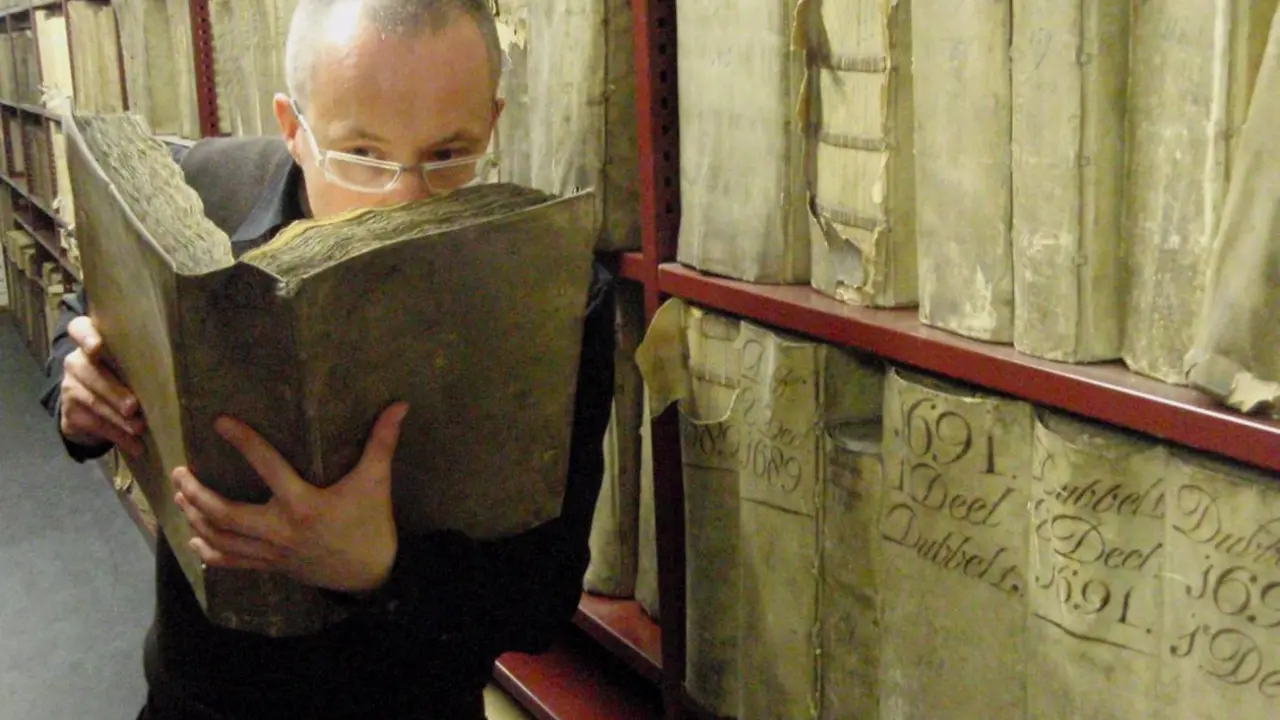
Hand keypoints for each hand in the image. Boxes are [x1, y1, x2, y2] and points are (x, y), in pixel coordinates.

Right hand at [59, 316, 144, 456]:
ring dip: (118, 418)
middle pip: (90, 372)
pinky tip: (135, 445)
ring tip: (139, 429)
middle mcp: (75, 361)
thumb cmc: (123, 376)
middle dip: (113, 391)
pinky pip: (94, 424)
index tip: (97, 347)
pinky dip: (117, 435)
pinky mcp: (70, 412)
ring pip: (93, 401)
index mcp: (90, 341)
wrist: (90, 406)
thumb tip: (182, 375)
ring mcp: (69, 386)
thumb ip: (143, 361)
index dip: (85, 336)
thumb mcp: (130, 365)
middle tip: (133, 407)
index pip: (79, 329)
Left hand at [171, 402, 409, 593]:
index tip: (220, 422)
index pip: (267, 466)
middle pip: (224, 512)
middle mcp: (280, 530)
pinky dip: (208, 552)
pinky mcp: (271, 567)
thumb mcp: (376, 482)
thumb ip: (382, 442)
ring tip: (180, 496)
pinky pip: (231, 562)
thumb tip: (399, 405)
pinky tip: (193, 540)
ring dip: (195, 517)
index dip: (243, 442)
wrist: (372, 574)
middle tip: (180, 471)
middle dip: (196, 492)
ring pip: (221, 537)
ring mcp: (272, 552)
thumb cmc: (372, 524)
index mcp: (303, 504)